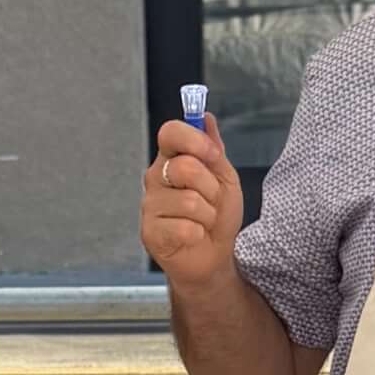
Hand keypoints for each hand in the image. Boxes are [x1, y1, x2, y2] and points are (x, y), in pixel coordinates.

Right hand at [140, 111, 244, 286]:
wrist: (214, 256)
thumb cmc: (217, 216)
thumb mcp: (224, 178)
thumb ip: (214, 149)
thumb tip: (206, 118)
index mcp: (172, 159)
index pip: (171, 133)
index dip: (194, 140)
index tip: (214, 155)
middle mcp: (156, 178)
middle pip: (185, 167)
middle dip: (211, 188)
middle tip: (212, 201)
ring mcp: (150, 205)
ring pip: (189, 201)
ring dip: (208, 214)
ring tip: (204, 221)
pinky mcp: (150, 232)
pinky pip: (184, 227)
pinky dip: (199, 233)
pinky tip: (194, 236)